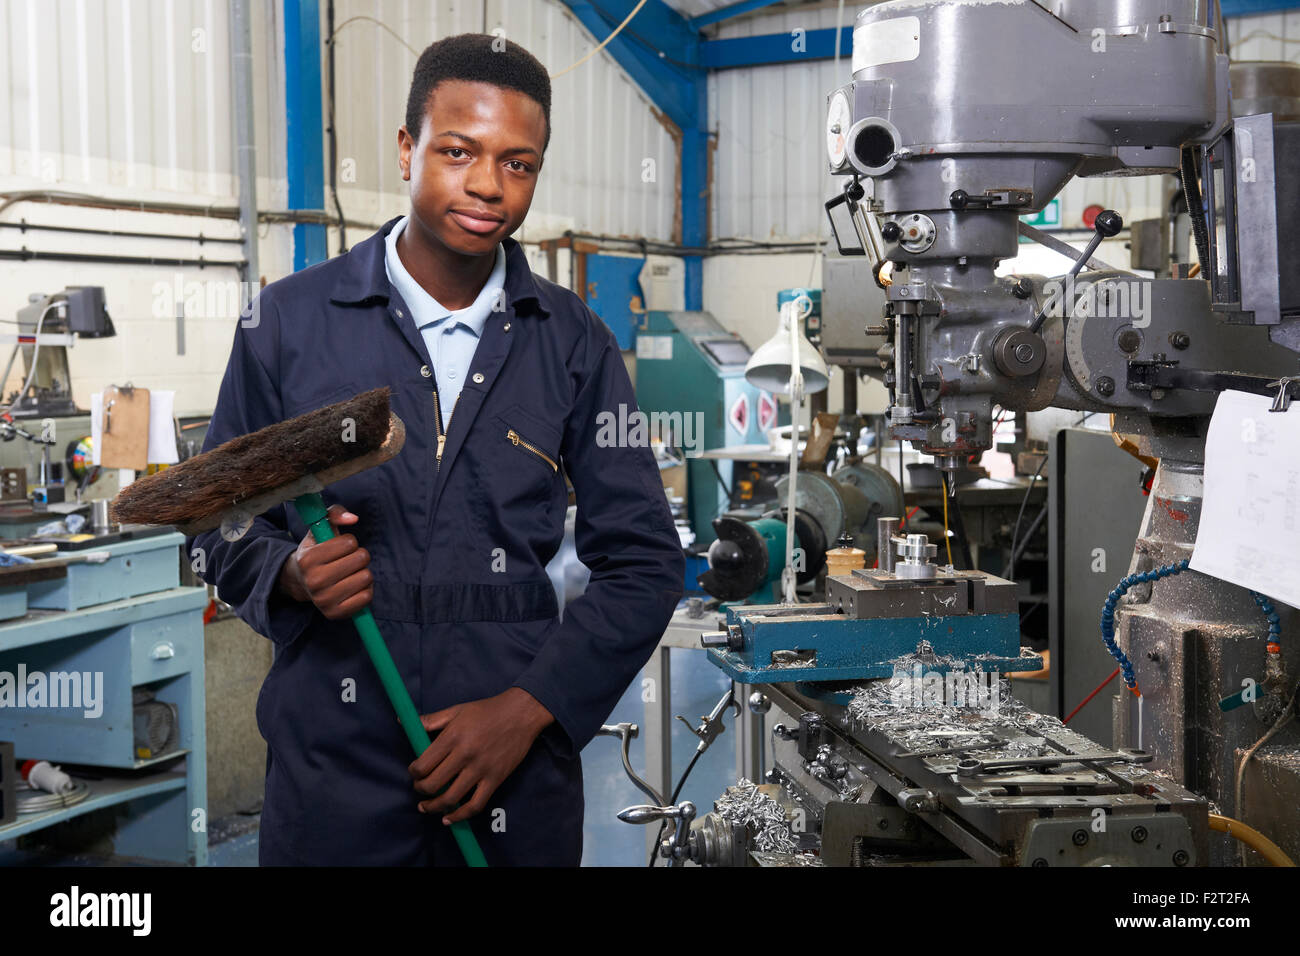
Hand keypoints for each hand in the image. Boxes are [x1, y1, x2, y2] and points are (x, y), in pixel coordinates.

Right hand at [277, 503, 372, 618]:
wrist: (300, 581)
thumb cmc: (316, 550)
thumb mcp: (320, 528)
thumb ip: (335, 513)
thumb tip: (353, 518)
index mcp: (308, 559)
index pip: (350, 543)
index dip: (349, 542)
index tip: (339, 547)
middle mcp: (314, 581)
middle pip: (361, 559)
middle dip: (358, 556)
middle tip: (346, 560)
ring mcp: (324, 600)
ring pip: (366, 577)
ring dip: (363, 572)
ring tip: (349, 573)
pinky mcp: (335, 614)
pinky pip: (367, 597)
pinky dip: (366, 590)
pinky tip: (353, 587)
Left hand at [408, 688, 554, 823]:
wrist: (521, 713)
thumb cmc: (487, 710)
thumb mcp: (457, 710)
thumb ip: (430, 719)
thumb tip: (402, 722)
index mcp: (453, 736)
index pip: (423, 765)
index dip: (413, 773)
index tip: (415, 772)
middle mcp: (465, 754)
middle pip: (433, 784)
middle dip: (420, 790)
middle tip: (420, 788)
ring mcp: (481, 769)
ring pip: (450, 798)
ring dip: (433, 807)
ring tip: (426, 807)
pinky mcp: (495, 779)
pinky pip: (475, 805)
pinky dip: (459, 816)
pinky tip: (448, 819)